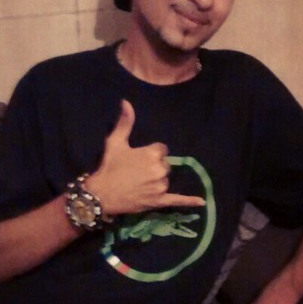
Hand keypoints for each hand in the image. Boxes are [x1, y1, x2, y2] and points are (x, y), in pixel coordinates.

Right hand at [85, 99, 204, 215]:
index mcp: (152, 153)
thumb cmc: (109, 166)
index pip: (161, 149)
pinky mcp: (159, 201)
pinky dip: (189, 201)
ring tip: (139, 184)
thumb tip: (126, 102)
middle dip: (154, 166)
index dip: (150, 153)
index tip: (138, 158)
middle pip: (165, 164)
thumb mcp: (115, 142)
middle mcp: (160, 169)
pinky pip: (177, 200)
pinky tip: (201, 202)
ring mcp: (161, 186)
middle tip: (137, 172)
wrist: (101, 194)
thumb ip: (125, 122)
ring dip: (157, 180)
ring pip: (166, 179)